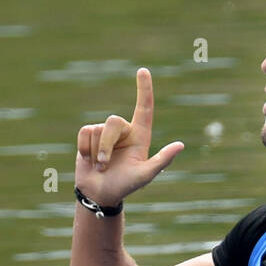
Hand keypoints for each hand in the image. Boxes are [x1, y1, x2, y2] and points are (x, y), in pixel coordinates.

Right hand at [74, 67, 184, 207]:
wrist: (99, 193)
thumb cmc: (125, 185)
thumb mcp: (145, 175)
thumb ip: (162, 160)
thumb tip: (180, 145)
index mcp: (140, 136)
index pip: (144, 108)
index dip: (144, 89)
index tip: (143, 71)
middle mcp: (123, 131)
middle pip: (113, 122)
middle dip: (106, 146)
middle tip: (104, 166)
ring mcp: (105, 133)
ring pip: (97, 130)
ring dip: (96, 152)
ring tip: (100, 166)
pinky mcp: (89, 136)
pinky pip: (85, 132)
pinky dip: (84, 149)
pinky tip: (88, 160)